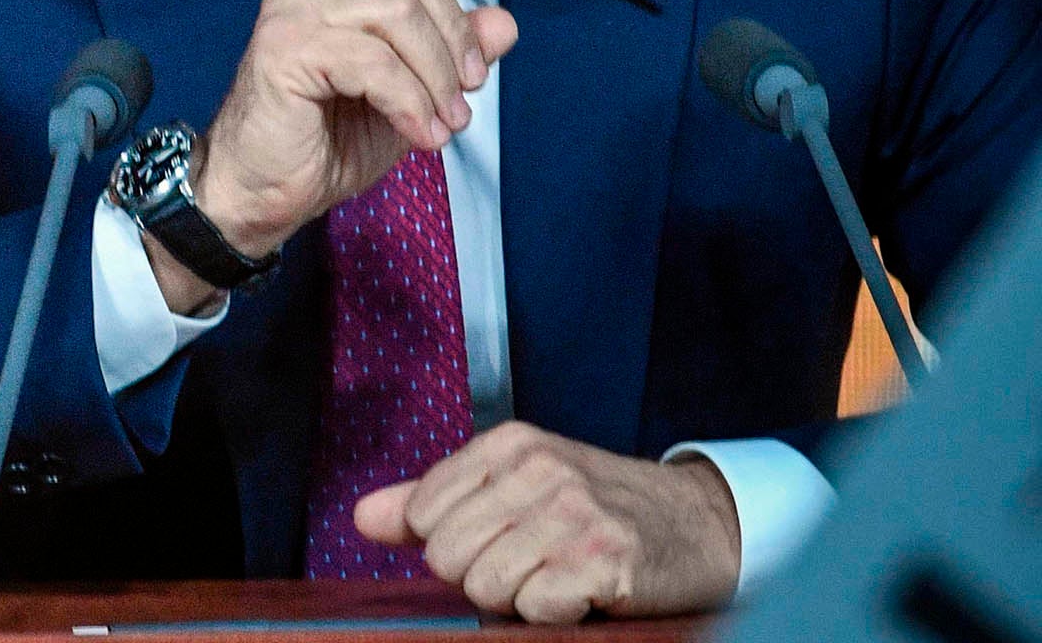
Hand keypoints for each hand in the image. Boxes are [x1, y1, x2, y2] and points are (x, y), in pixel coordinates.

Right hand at [144, 0, 516, 311]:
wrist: (258, 193)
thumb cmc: (322, 141)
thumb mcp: (408, 96)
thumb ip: (450, 55)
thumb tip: (502, 24)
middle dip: (451, 33)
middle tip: (463, 93)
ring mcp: (291, 10)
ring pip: (397, 12)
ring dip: (435, 74)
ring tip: (442, 123)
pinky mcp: (285, 47)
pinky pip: (375, 59)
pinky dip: (412, 101)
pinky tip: (422, 134)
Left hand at [353, 422, 741, 621]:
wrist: (697, 523)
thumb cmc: (595, 506)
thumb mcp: (512, 484)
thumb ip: (433, 499)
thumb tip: (362, 517)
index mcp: (509, 445)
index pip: (424, 512)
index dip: (450, 543)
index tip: (493, 539)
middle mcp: (540, 470)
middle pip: (448, 556)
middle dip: (480, 576)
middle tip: (528, 564)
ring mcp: (574, 515)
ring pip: (486, 587)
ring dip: (518, 599)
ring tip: (554, 577)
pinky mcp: (606, 562)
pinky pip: (536, 609)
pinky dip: (553, 615)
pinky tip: (581, 595)